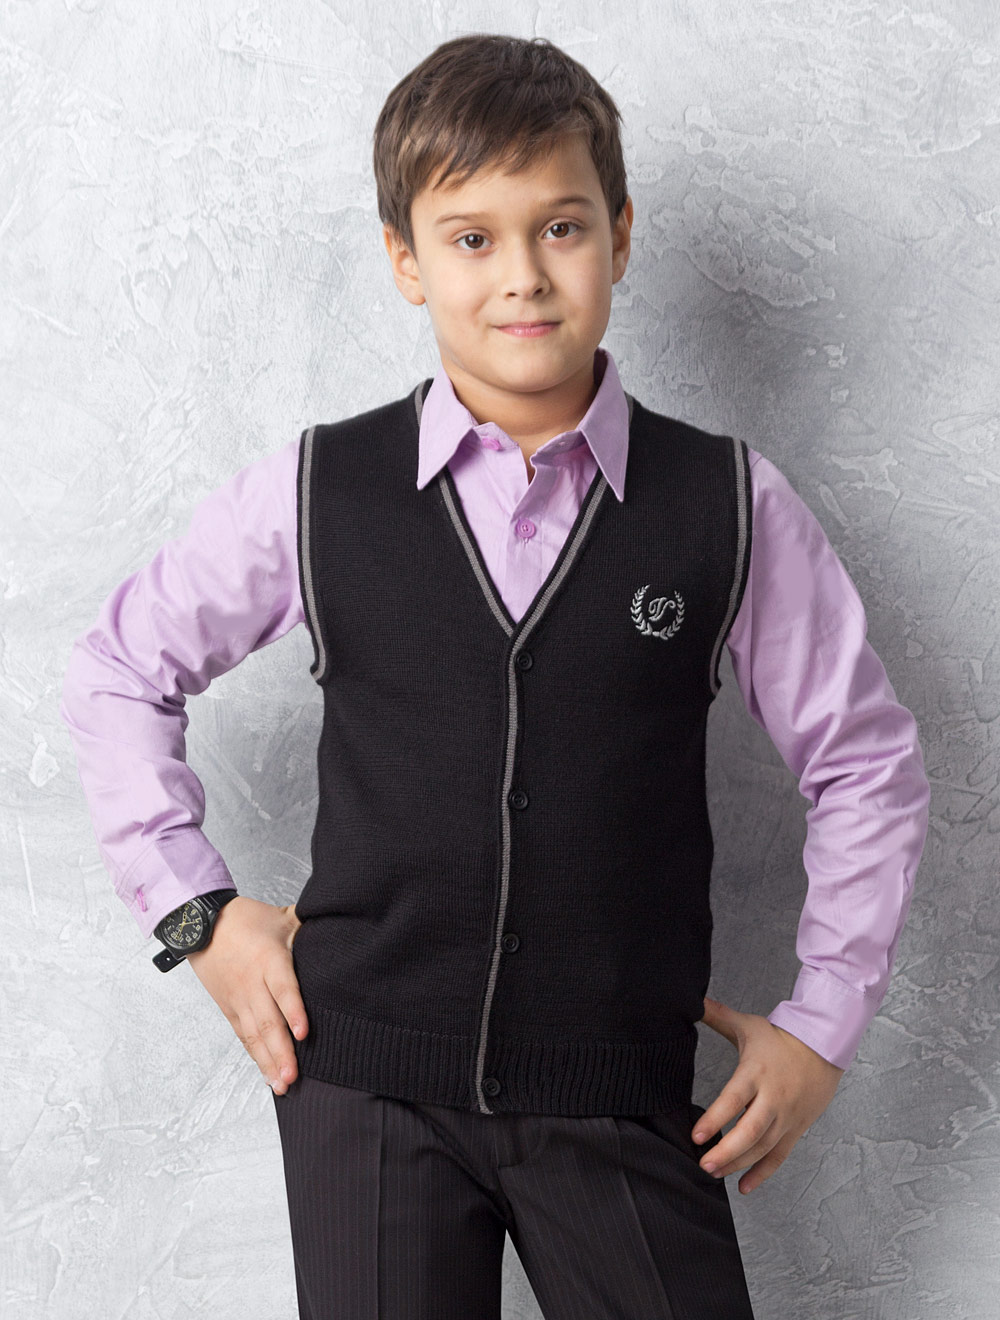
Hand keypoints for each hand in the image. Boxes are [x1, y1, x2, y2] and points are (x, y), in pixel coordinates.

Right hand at [186, 896, 307, 1094]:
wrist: (201, 925)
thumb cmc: (246, 919)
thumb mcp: (282, 918)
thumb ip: (309, 928)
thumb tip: (342, 929)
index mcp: (268, 960)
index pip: (283, 988)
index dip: (294, 1011)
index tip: (304, 1033)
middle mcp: (252, 983)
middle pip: (268, 1021)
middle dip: (281, 1052)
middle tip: (293, 1076)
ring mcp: (239, 999)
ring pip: (254, 1035)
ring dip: (268, 1062)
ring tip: (282, 1085)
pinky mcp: (229, 1009)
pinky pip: (244, 1037)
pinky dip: (255, 1057)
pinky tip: (267, 1075)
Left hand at [692, 996, 844, 1194]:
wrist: (824, 1045)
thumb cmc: (780, 1036)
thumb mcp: (748, 1024)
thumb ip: (717, 1016)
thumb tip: (692, 1000)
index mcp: (757, 1072)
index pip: (733, 1099)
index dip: (715, 1119)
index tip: (696, 1135)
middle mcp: (773, 1098)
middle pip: (751, 1131)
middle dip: (726, 1151)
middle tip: (703, 1164)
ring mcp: (787, 1116)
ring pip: (764, 1147)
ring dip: (739, 1164)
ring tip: (714, 1173)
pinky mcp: (797, 1128)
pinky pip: (779, 1156)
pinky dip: (763, 1173)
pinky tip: (744, 1186)